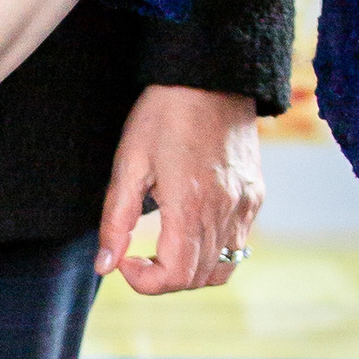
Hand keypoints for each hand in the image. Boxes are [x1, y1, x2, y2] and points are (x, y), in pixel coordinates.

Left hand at [97, 88, 264, 292]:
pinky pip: (239, 244)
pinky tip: (190, 229)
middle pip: (198, 278)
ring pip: (223, 268)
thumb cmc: (164, 114)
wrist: (211, 75)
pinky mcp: (254, 195)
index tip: (125, 262)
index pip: (176, 276)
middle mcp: (224, 211)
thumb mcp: (129, 163)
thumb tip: (104, 266)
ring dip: (190, 271)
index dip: (145, 283)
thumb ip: (116, 220)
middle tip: (137, 256)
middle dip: (162, 278)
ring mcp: (245, 205)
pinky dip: (214, 252)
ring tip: (164, 248)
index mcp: (190, 205)